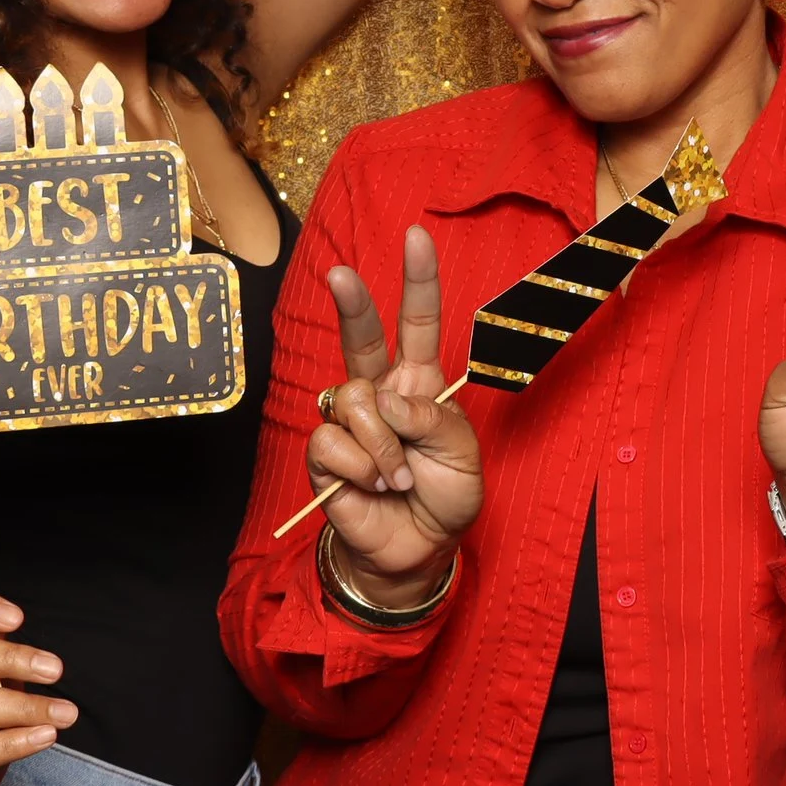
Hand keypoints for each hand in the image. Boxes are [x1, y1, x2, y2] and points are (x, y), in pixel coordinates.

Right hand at [308, 227, 482, 604]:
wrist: (417, 549)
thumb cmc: (445, 497)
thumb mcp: (462, 455)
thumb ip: (433, 420)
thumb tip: (390, 401)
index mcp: (420, 382)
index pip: (419, 323)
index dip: (419, 281)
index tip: (417, 236)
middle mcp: (382, 392)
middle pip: (363, 336)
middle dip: (352, 303)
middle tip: (340, 274)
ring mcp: (349, 421)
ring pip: (353, 399)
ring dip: (383, 444)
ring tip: (399, 477)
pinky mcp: (323, 452)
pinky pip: (332, 439)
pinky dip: (361, 466)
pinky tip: (373, 486)